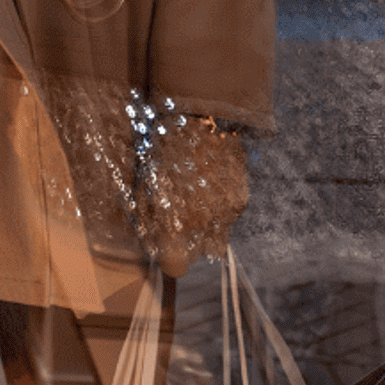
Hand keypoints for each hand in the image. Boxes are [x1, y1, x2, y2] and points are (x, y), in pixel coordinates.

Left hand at [135, 118, 248, 277]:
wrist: (199, 116)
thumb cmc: (160, 148)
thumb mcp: (143, 183)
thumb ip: (148, 218)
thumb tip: (151, 239)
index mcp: (178, 224)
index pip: (176, 267)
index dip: (169, 259)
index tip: (164, 246)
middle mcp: (206, 226)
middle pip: (198, 253)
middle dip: (187, 241)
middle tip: (177, 215)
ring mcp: (227, 213)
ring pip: (217, 236)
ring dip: (205, 225)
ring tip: (193, 194)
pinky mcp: (241, 199)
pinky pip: (229, 215)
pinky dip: (219, 207)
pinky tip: (207, 182)